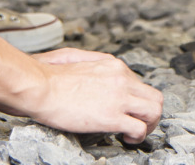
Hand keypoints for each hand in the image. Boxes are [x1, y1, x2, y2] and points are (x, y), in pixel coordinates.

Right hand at [26, 47, 162, 143]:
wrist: (40, 87)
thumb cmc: (49, 75)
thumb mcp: (75, 56)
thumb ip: (90, 61)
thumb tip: (91, 66)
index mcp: (114, 66)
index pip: (139, 84)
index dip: (135, 100)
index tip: (127, 110)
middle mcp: (122, 79)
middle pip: (154, 96)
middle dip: (150, 113)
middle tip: (140, 123)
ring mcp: (119, 98)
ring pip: (154, 111)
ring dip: (149, 125)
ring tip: (135, 134)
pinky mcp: (111, 117)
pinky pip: (139, 128)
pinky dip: (137, 137)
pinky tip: (125, 139)